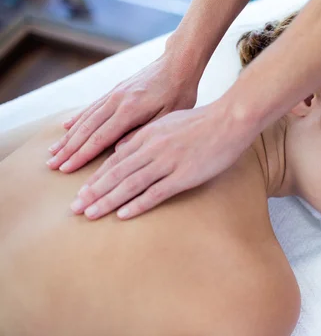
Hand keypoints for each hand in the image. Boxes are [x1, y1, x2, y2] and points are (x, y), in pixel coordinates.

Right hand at [46, 54, 198, 172]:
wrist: (178, 64)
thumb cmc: (180, 93)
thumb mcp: (169, 117)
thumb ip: (144, 133)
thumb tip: (118, 151)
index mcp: (130, 110)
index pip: (100, 138)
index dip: (81, 155)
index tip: (66, 169)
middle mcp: (116, 101)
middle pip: (87, 130)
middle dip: (68, 149)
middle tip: (51, 165)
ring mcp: (114, 94)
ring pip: (85, 118)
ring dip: (68, 136)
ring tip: (53, 150)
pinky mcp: (115, 90)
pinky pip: (92, 107)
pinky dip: (77, 118)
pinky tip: (67, 126)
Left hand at [69, 103, 252, 219]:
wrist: (230, 120)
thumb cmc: (203, 121)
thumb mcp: (168, 121)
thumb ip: (145, 135)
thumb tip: (124, 148)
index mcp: (148, 135)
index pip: (115, 159)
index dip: (96, 177)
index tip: (82, 192)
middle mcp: (152, 148)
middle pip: (116, 173)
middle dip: (93, 192)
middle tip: (76, 209)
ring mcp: (168, 162)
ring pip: (130, 184)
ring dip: (108, 200)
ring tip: (91, 214)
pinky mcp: (184, 175)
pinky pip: (156, 192)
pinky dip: (137, 204)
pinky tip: (123, 215)